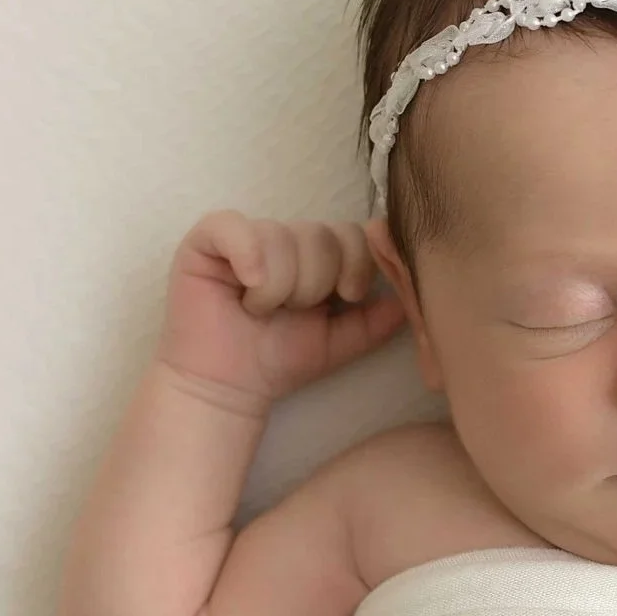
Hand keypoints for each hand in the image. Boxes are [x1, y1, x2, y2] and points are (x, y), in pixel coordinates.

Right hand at [155, 210, 406, 417]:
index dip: (358, 264)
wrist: (229, 389)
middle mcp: (283, 238)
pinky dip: (247, 256)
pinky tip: (247, 287)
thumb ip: (379, 319)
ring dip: (280, 287)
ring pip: (283, 236)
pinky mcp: (204, 243)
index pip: (355, 233)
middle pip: (323, 234)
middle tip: (293, 311)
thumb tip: (412, 296)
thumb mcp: (343, 341)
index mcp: (318, 254)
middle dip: (316, 283)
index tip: (347, 297)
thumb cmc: (280, 361)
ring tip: (261, 311)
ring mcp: (243, 237)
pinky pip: (232, 226)